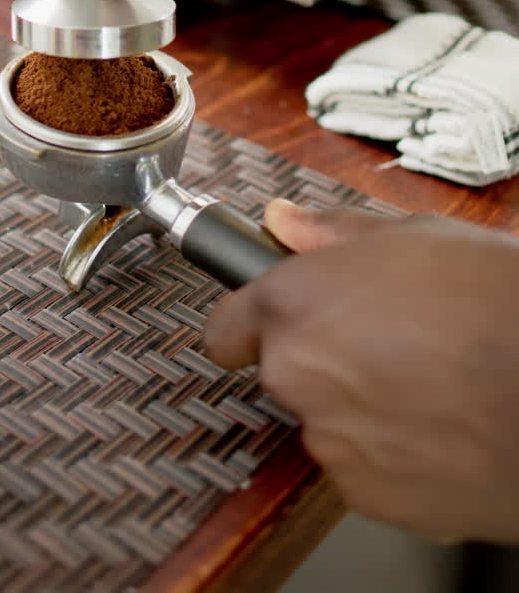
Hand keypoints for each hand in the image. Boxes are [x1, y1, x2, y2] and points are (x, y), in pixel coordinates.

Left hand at [205, 201, 518, 543]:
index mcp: (294, 305)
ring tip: (427, 382)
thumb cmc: (496, 304)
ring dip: (359, 407)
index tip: (264, 324)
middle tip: (387, 341)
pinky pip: (364, 469)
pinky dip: (391, 453)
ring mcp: (330, 441)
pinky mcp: (367, 495)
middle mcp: (297, 376)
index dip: (249, 323)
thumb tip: (284, 222)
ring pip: (327, 422)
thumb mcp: (416, 237)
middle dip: (322, 359)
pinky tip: (439, 423)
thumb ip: (333, 234)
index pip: (227, 325)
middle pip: (285, 372)